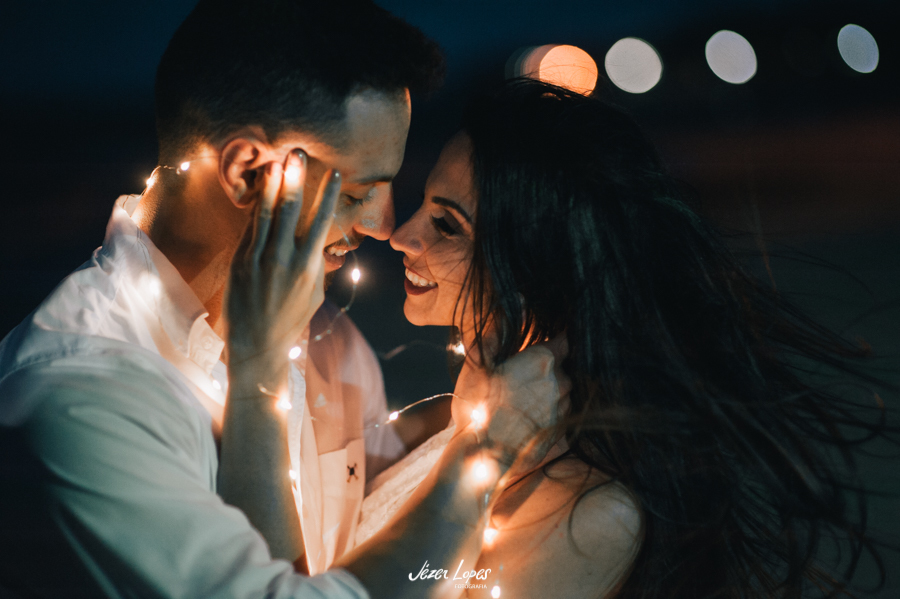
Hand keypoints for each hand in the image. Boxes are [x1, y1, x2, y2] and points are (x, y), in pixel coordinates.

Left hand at [224, 150, 339, 390]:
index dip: (326, 194)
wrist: (258, 345)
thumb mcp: (315, 294)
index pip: (321, 221)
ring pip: (267, 213)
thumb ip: (316, 265)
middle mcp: (285, 259)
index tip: (333, 172)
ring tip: (278, 162)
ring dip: (273, 185)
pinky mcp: (240, 261)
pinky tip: (260, 189)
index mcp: (309, 266)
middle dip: (295, 178)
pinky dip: (256, 206)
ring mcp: (260, 258)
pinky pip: (250, 227)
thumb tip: (321, 243)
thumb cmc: (291, 320)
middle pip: (291, 209)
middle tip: (298, 153)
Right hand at [452, 335, 569, 471]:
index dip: (555, 339)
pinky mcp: (560, 432)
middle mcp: (559, 383)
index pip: (564, 340)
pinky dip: (547, 411)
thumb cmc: (476, 408)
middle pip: (563, 367)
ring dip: (548, 390)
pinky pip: (559, 413)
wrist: (481, 457)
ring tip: (522, 398)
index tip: (545, 342)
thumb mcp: (477, 365)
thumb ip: (495, 334)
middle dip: (547, 368)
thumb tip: (510, 311)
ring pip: (563, 391)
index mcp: (542, 360)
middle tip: (522, 374)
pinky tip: (526, 416)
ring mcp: (562, 409)